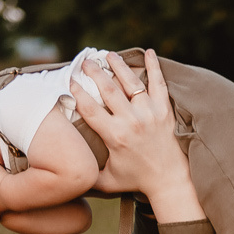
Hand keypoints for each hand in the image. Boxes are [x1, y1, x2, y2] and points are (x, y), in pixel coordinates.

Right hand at [70, 50, 202, 220]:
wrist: (169, 181)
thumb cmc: (136, 181)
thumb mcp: (107, 181)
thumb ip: (86, 175)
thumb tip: (65, 170)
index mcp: (115, 136)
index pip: (90, 108)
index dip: (77, 92)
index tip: (70, 81)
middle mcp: (131, 121)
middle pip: (108, 89)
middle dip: (95, 72)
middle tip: (86, 61)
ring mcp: (150, 113)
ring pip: (131, 82)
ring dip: (119, 65)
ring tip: (108, 54)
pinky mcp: (165, 111)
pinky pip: (159, 84)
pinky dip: (154, 67)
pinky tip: (148, 52)